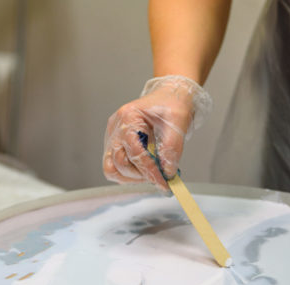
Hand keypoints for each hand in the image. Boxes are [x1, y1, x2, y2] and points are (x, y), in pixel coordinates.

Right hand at [103, 75, 211, 191]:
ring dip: (132, 178)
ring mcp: (113, 136)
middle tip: (160, 179)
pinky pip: (114, 167)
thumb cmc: (172, 104)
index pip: (135, 151)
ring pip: (112, 168)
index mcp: (129, 116)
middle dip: (141, 175)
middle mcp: (116, 127)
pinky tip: (145, 171)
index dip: (149, 170)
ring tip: (152, 174)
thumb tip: (167, 171)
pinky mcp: (115, 144)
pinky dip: (129, 174)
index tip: (163, 182)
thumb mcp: (178, 122)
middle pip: (119, 162)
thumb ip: (172, 148)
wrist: (168, 97)